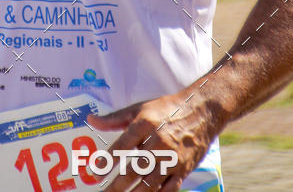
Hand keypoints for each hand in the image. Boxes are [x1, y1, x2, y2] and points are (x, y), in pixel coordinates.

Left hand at [87, 91, 220, 190]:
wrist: (202, 112)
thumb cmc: (166, 109)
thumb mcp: (139, 108)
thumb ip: (114, 118)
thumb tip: (91, 121)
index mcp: (145, 124)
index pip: (122, 146)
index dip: (107, 161)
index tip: (95, 172)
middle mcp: (158, 142)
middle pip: (134, 169)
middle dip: (117, 185)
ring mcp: (172, 159)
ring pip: (149, 184)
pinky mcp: (183, 170)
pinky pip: (168, 189)